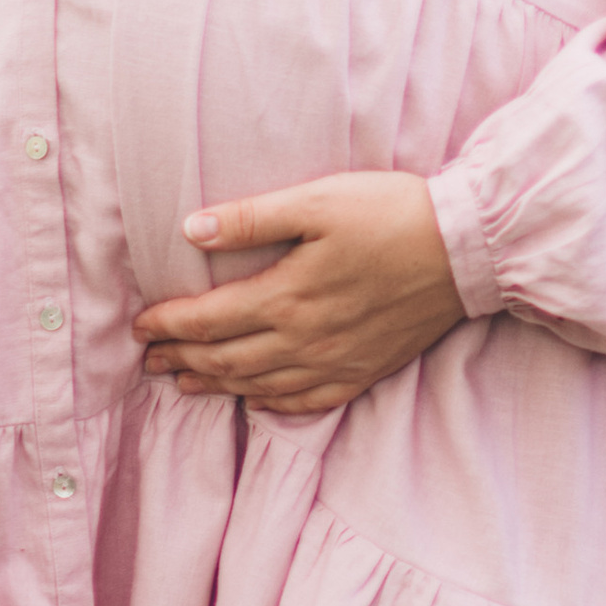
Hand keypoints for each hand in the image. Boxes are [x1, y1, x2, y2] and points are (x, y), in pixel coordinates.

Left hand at [134, 173, 465, 415]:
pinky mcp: (364, 371)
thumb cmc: (390, 213)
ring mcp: (335, 362)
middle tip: (150, 358)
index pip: (206, 321)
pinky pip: (306, 402)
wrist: (465, 249)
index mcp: (286, 296)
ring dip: (215, 385)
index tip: (140, 325)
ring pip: (258, 385)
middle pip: (225, 359)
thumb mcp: (318, 200)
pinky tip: (256, 401)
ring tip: (184, 383)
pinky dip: (272, 405)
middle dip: (180, 359)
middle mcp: (304, 340)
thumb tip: (191, 230)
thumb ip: (252, 218)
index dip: (167, 325)